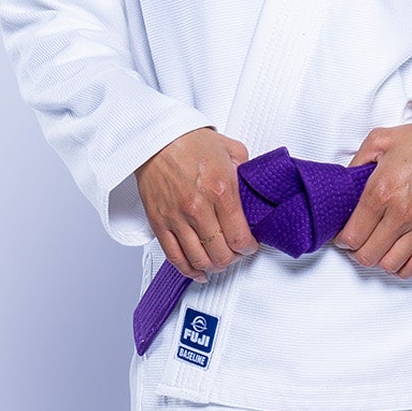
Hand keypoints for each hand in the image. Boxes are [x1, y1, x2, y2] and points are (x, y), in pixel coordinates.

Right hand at [135, 127, 258, 280]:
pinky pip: (174, 257)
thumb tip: (256, 190)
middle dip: (233, 259)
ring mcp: (177, 218)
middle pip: (221, 254)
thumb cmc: (189, 141)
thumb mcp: (231, 149)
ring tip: (219, 262)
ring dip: (213, 267)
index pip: (239, 237)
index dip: (248, 248)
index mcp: (220, 191)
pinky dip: (188, 270)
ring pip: (199, 260)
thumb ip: (247, 172)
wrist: (155, 138)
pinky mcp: (160, 223)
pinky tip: (198, 272)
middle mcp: (198, 208)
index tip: (249, 245)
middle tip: (236, 253)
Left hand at [333, 123, 411, 279]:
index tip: (342, 237)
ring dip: (378, 261)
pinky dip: (403, 269)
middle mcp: (399, 215)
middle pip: (367, 254)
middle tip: (356, 245)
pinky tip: (398, 260)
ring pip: (390, 264)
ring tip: (377, 250)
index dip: (341, 240)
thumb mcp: (381, 139)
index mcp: (380, 192)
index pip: (352, 235)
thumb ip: (358, 161)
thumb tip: (346, 180)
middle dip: (356, 253)